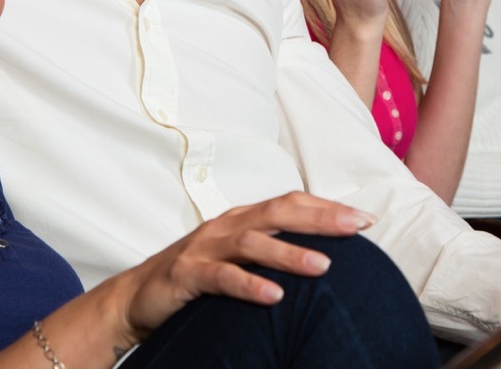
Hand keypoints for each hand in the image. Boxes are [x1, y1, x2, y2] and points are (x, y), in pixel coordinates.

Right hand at [115, 191, 375, 345]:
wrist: (135, 297)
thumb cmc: (195, 277)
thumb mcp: (236, 259)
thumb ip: (271, 251)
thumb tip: (322, 256)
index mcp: (241, 219)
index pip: (288, 202)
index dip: (326, 207)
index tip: (365, 219)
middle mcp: (225, 226)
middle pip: (277, 212)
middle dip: (319, 218)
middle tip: (356, 226)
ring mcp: (204, 248)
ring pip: (252, 242)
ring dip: (289, 253)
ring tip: (324, 266)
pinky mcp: (187, 274)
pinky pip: (222, 277)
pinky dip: (249, 284)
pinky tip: (274, 296)